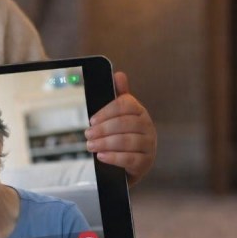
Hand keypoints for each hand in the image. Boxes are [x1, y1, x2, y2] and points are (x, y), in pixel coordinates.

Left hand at [84, 71, 156, 186]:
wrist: (132, 163)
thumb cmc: (123, 135)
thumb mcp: (120, 116)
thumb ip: (118, 96)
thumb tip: (119, 74)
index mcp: (140, 111)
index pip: (125, 105)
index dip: (107, 112)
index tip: (91, 120)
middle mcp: (147, 126)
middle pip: (125, 124)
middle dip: (103, 129)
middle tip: (87, 134)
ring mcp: (149, 145)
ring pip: (127, 141)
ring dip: (105, 143)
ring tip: (90, 146)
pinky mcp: (146, 162)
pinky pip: (129, 158)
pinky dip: (113, 157)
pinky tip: (101, 156)